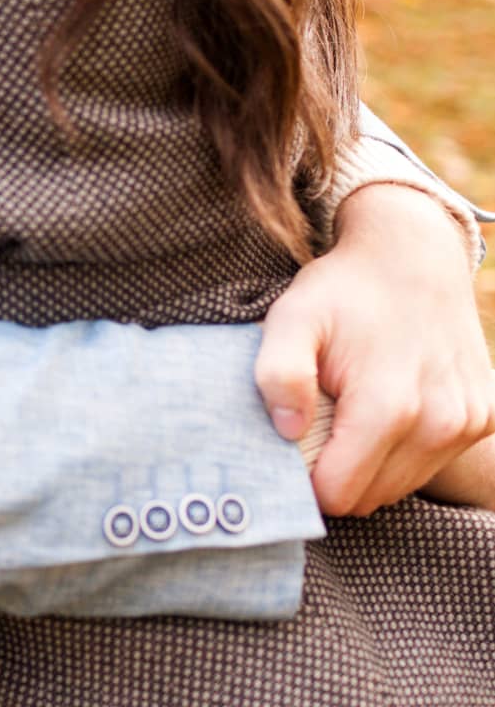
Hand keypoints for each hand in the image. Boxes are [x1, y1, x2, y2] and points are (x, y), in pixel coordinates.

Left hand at [254, 184, 494, 516]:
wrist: (411, 255)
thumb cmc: (344, 290)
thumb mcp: (292, 316)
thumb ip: (279, 372)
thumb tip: (288, 432)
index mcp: (389, 406)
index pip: (340, 494)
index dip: (307, 479)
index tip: (295, 444)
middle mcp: (440, 422)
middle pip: (372, 496)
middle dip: (339, 470)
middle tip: (320, 421)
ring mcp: (469, 422)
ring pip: (403, 483)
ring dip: (373, 460)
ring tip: (353, 408)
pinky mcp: (485, 417)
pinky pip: (434, 460)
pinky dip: (407, 446)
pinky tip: (391, 404)